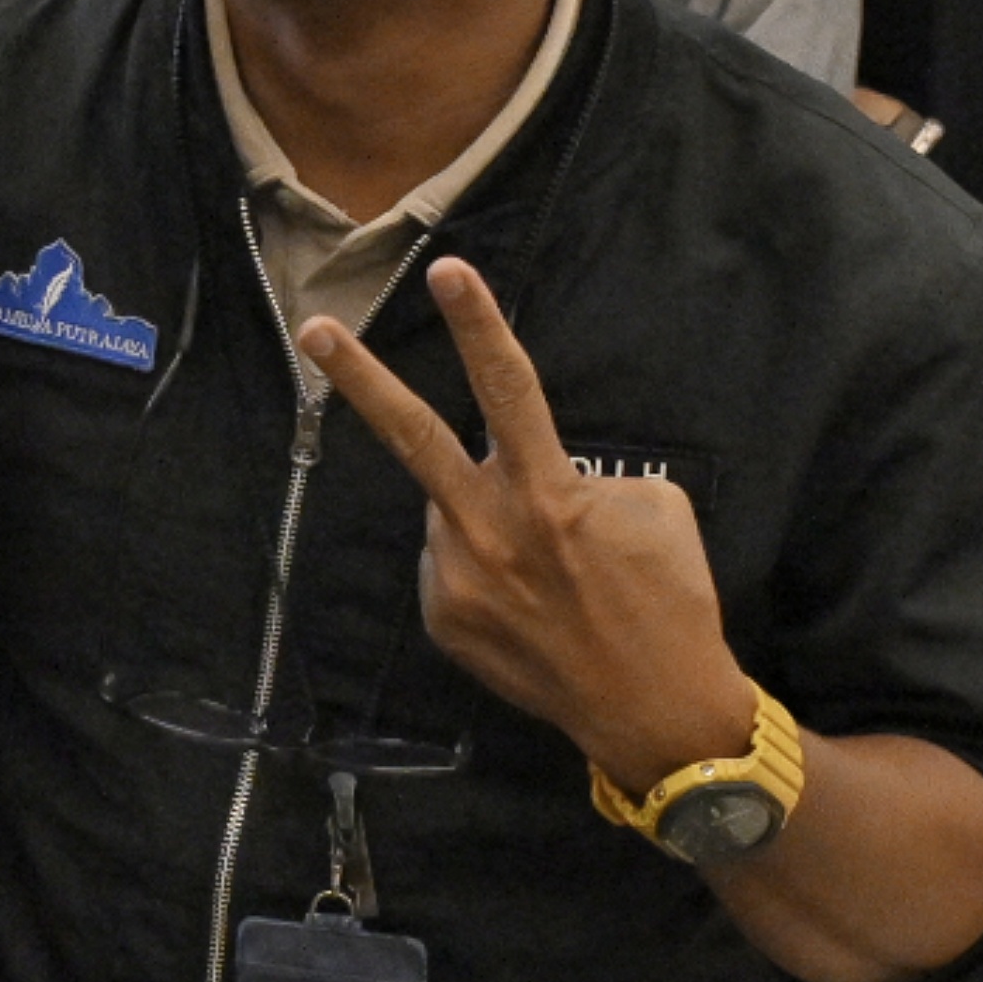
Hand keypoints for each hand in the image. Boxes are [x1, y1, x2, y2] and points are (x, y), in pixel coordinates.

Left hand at [299, 256, 750, 799]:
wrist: (653, 712)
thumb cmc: (669, 601)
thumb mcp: (653, 511)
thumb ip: (582, 477)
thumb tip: (536, 477)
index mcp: (547, 492)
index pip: (509, 389)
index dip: (478, 325)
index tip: (448, 269)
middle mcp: (489, 529)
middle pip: (414, 436)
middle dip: (360, 378)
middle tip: (313, 329)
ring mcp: (458, 578)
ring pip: (451, 511)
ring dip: (484, 516)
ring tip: (544, 569)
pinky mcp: (443, 619)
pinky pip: (452, 565)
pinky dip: (482, 567)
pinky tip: (527, 603)